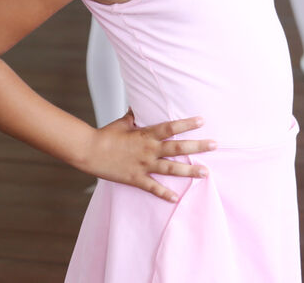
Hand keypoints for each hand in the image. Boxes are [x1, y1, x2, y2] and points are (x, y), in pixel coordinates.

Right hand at [78, 111, 215, 202]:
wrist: (88, 151)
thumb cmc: (106, 134)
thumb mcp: (124, 122)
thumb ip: (136, 115)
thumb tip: (141, 104)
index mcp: (146, 134)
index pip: (171, 127)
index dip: (187, 124)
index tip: (203, 120)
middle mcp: (149, 150)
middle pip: (177, 147)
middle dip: (198, 146)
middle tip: (215, 145)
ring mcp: (143, 165)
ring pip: (171, 168)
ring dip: (189, 171)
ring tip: (206, 173)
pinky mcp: (135, 178)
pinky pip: (152, 187)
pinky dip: (164, 194)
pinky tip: (176, 198)